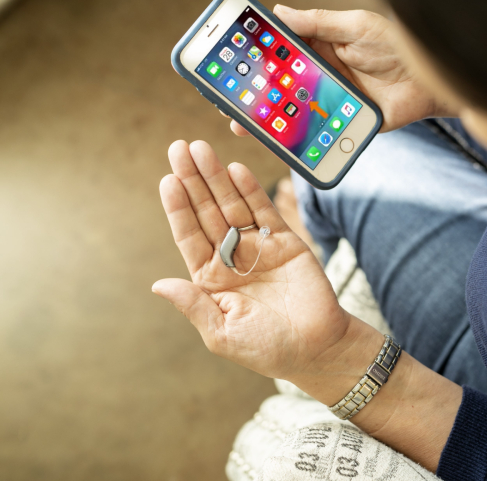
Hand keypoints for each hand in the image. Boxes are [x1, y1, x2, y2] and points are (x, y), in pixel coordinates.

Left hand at [153, 141, 462, 472]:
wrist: (317, 349)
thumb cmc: (268, 348)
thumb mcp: (222, 333)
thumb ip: (193, 305)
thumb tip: (158, 284)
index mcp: (211, 279)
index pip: (189, 235)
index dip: (178, 208)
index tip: (167, 180)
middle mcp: (232, 258)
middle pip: (208, 211)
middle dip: (194, 180)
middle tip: (179, 149)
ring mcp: (258, 247)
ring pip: (233, 205)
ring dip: (218, 177)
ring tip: (202, 150)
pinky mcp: (286, 243)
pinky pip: (264, 211)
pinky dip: (251, 190)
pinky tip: (236, 170)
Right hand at [229, 6, 456, 136]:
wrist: (431, 82)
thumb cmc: (398, 46)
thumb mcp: (356, 27)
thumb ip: (319, 23)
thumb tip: (280, 11)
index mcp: (322, 49)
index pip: (282, 53)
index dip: (258, 59)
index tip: (232, 64)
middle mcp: (324, 75)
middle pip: (283, 86)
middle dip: (256, 95)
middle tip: (229, 102)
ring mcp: (333, 101)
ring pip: (295, 111)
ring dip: (271, 119)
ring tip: (246, 125)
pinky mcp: (345, 122)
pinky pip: (319, 132)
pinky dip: (300, 138)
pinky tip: (282, 143)